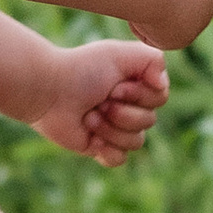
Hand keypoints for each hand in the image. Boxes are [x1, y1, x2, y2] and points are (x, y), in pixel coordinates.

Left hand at [25, 38, 169, 167]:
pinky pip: (119, 159)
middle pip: (149, 122)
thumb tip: (163, 86)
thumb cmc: (83, 69)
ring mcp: (114, 129)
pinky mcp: (98, 148)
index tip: (115, 85)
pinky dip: (106, 149)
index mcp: (135, 85)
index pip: (159, 98)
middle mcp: (128, 106)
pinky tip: (91, 138)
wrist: (49, 90)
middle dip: (123, 112)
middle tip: (99, 101)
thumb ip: (153, 60)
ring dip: (111, 128)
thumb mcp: (121, 53)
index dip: (140, 95)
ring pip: (136, 142)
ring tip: (89, 117)